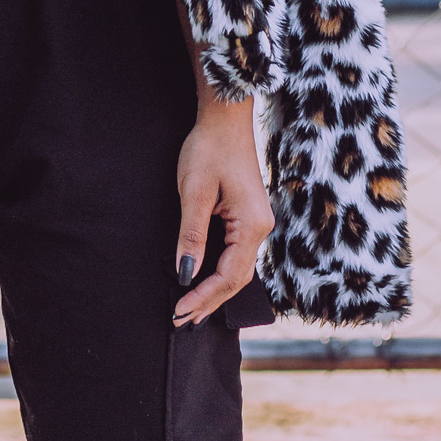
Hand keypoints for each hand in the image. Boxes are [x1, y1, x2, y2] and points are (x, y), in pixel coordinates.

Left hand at [172, 103, 273, 326]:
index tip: (180, 311)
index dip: (204, 296)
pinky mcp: (248, 217)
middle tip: (181, 321)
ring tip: (191, 311)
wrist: (224, 119)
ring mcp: (257, 223)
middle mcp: (261, 228)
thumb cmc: (208, 149)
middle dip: (209, 301)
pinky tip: (204, 283)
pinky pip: (236, 255)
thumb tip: (185, 274)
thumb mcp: (194, 192)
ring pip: (238, 269)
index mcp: (252, 225)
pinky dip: (220, 273)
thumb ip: (191, 234)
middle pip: (237, 278)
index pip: (229, 275)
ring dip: (215, 291)